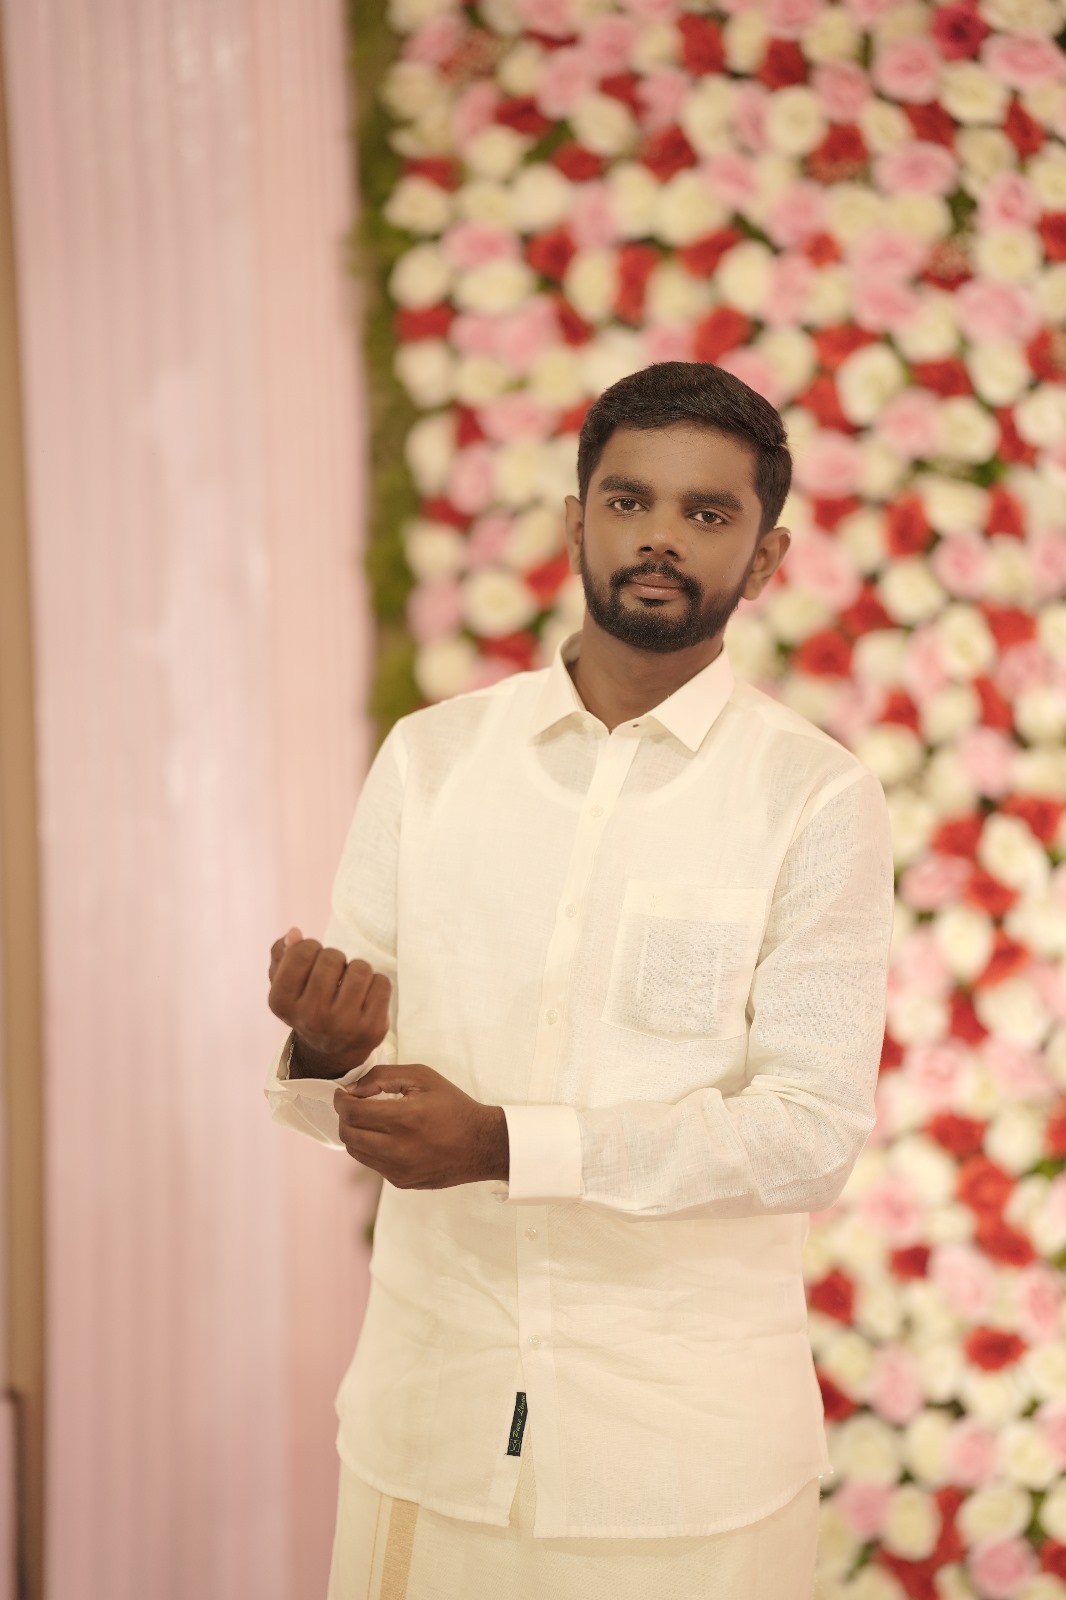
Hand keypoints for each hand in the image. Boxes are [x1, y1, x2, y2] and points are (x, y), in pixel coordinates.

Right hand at [268, 926, 390, 1072]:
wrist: (332, 1050)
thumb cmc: (308, 1005)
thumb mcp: (285, 983)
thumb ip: (283, 953)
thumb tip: (294, 933)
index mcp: (282, 1002)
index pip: (303, 951)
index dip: (311, 948)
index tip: (312, 963)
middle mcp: (311, 1017)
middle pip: (332, 957)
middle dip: (336, 959)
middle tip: (333, 976)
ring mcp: (343, 1025)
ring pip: (360, 968)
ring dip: (358, 970)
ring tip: (350, 985)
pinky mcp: (371, 1029)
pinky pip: (382, 982)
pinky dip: (376, 983)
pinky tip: (366, 998)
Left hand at [333, 1063, 508, 1189]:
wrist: (482, 1145)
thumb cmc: (453, 1106)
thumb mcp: (423, 1077)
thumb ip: (383, 1076)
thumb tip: (353, 1088)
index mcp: (405, 1119)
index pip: (352, 1113)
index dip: (340, 1100)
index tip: (342, 1093)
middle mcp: (398, 1149)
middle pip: (347, 1134)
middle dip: (343, 1117)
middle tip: (353, 1105)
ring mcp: (398, 1170)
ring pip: (355, 1151)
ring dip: (354, 1133)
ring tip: (369, 1120)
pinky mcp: (401, 1182)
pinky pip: (372, 1164)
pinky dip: (371, 1148)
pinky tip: (387, 1137)